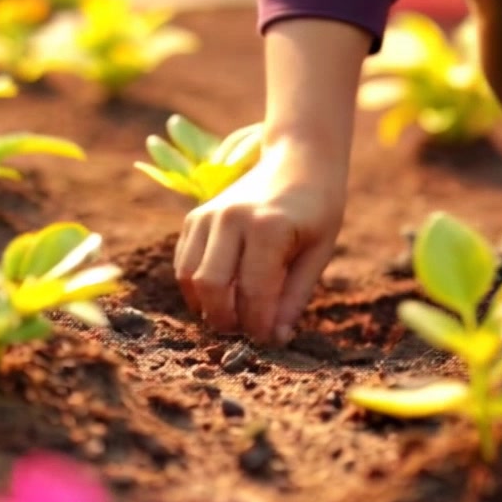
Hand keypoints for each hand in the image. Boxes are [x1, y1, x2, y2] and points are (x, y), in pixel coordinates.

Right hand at [173, 137, 346, 344]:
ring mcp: (208, 214)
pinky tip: (221, 293)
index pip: (253, 292)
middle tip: (247, 332)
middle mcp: (231, 217)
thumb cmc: (316, 209)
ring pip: (189, 276)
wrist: (298, 161)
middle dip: (226, 320)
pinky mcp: (195, 216)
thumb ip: (294, 297)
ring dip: (206, 306)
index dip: (259, 326)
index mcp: (268, 226)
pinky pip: (183, 262)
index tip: (270, 340)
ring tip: (234, 314)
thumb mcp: (318, 253)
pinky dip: (195, 287)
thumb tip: (275, 339)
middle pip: (210, 286)